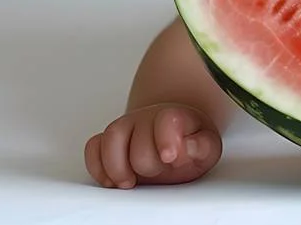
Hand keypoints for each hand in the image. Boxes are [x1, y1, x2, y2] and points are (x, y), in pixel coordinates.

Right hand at [84, 103, 221, 187]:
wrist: (175, 136)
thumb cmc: (190, 143)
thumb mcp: (207, 146)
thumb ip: (202, 146)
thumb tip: (192, 147)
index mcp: (175, 116)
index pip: (166, 120)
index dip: (166, 139)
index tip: (170, 157)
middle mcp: (147, 118)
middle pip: (138, 141)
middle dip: (148, 164)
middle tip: (159, 171)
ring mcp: (126, 126)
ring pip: (111, 138)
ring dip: (117, 167)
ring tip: (129, 183)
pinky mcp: (108, 140)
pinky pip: (93, 147)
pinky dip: (97, 166)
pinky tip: (111, 180)